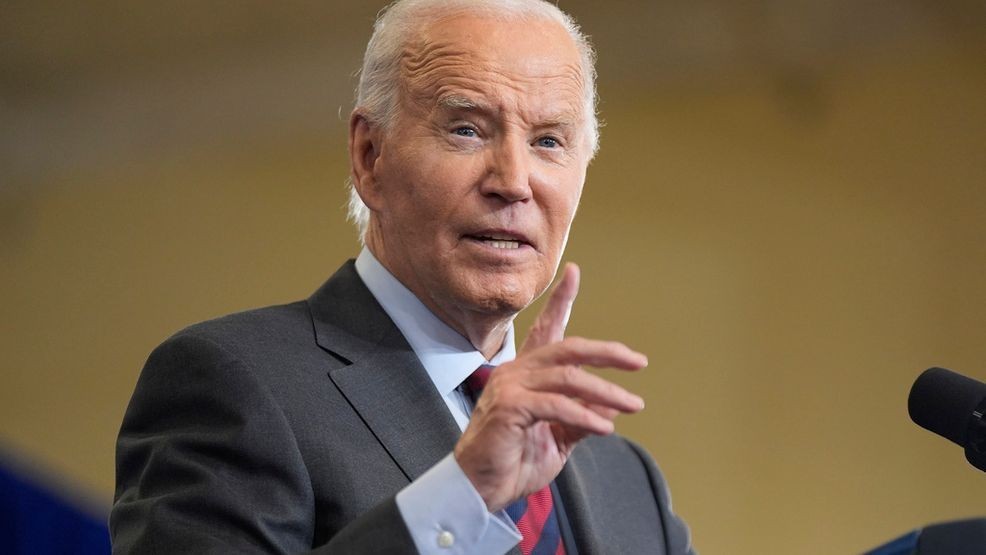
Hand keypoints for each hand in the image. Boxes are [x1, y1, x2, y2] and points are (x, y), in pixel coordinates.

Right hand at [454, 263, 647, 511]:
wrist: (481, 489)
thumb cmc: (515, 460)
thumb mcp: (558, 435)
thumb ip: (582, 416)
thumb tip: (613, 404)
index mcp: (527, 373)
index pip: (547, 330)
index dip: (560, 300)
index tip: (574, 273)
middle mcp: (517, 371)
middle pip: (568, 348)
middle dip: (607, 352)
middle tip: (638, 362)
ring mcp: (510, 386)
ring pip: (568, 376)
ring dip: (605, 391)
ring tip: (633, 404)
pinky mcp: (509, 407)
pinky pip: (556, 404)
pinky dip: (585, 415)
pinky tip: (606, 427)